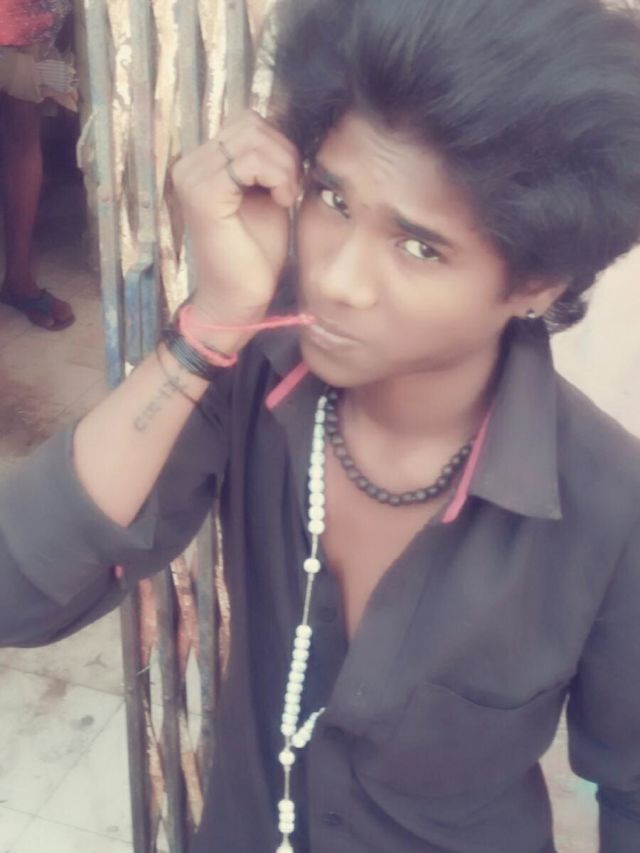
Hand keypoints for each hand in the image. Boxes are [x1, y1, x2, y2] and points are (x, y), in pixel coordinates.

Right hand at [172, 110, 301, 351]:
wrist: (239, 298)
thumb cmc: (254, 253)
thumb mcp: (267, 195)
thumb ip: (269, 163)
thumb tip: (289, 129)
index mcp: (202, 164)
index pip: (248, 123)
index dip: (278, 145)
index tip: (288, 182)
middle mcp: (190, 165)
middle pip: (251, 124)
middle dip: (284, 153)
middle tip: (290, 190)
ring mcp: (193, 178)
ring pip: (252, 139)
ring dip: (283, 166)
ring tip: (286, 197)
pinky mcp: (203, 195)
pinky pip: (249, 162)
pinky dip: (276, 177)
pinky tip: (282, 201)